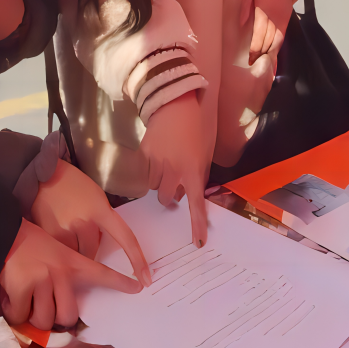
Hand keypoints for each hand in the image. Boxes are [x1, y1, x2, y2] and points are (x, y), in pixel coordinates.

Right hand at [0, 219, 141, 330]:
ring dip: (34, 317)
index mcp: (72, 262)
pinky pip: (21, 315)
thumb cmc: (30, 243)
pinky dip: (14, 312)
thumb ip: (65, 271)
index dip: (119, 282)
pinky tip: (11, 301)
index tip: (137, 287)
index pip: (101, 272)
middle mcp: (61, 272)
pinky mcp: (22, 286)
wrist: (3, 230)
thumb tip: (64, 303)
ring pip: (44, 319)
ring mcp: (42, 279)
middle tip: (48, 311)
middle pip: (68, 315)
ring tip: (26, 305)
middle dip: (57, 319)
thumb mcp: (56, 250)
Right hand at [29, 160, 150, 286]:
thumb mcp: (96, 197)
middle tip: (79, 232)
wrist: (41, 174)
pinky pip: (59, 252)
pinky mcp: (48, 235)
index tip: (146, 279)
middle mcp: (85, 222)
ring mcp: (66, 230)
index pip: (126, 238)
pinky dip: (59, 248)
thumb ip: (101, 220)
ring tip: (64, 228)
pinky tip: (55, 230)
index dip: (137, 260)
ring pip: (76, 255)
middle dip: (89, 248)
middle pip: (94, 253)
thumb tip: (101, 244)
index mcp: (101, 210)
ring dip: (73, 249)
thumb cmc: (72, 183)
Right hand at [140, 95, 211, 246]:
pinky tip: (157, 158)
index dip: (196, 224)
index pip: (195, 203)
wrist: (175, 106)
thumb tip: (190, 196)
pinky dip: (150, 172)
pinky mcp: (144, 156)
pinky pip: (145, 175)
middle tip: (175, 183)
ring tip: (166, 166)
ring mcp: (157, 163)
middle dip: (171, 195)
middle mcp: (174, 169)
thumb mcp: (204, 155)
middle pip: (168, 198)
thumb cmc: (195, 130)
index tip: (198, 241)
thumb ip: (198, 176)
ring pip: (155, 188)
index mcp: (193, 170)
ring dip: (161, 183)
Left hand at [241, 0, 295, 62]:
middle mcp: (276, 18)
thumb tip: (242, 25)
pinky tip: (273, 54)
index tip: (249, 60)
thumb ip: (245, 7)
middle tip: (254, 67)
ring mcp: (283, 19)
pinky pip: (282, 36)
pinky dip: (277, 46)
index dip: (255, 49)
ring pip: (278, 41)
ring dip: (271, 53)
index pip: (259, 35)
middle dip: (262, 55)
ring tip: (264, 66)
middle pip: (269, 41)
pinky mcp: (287, 18)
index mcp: (264, 11)